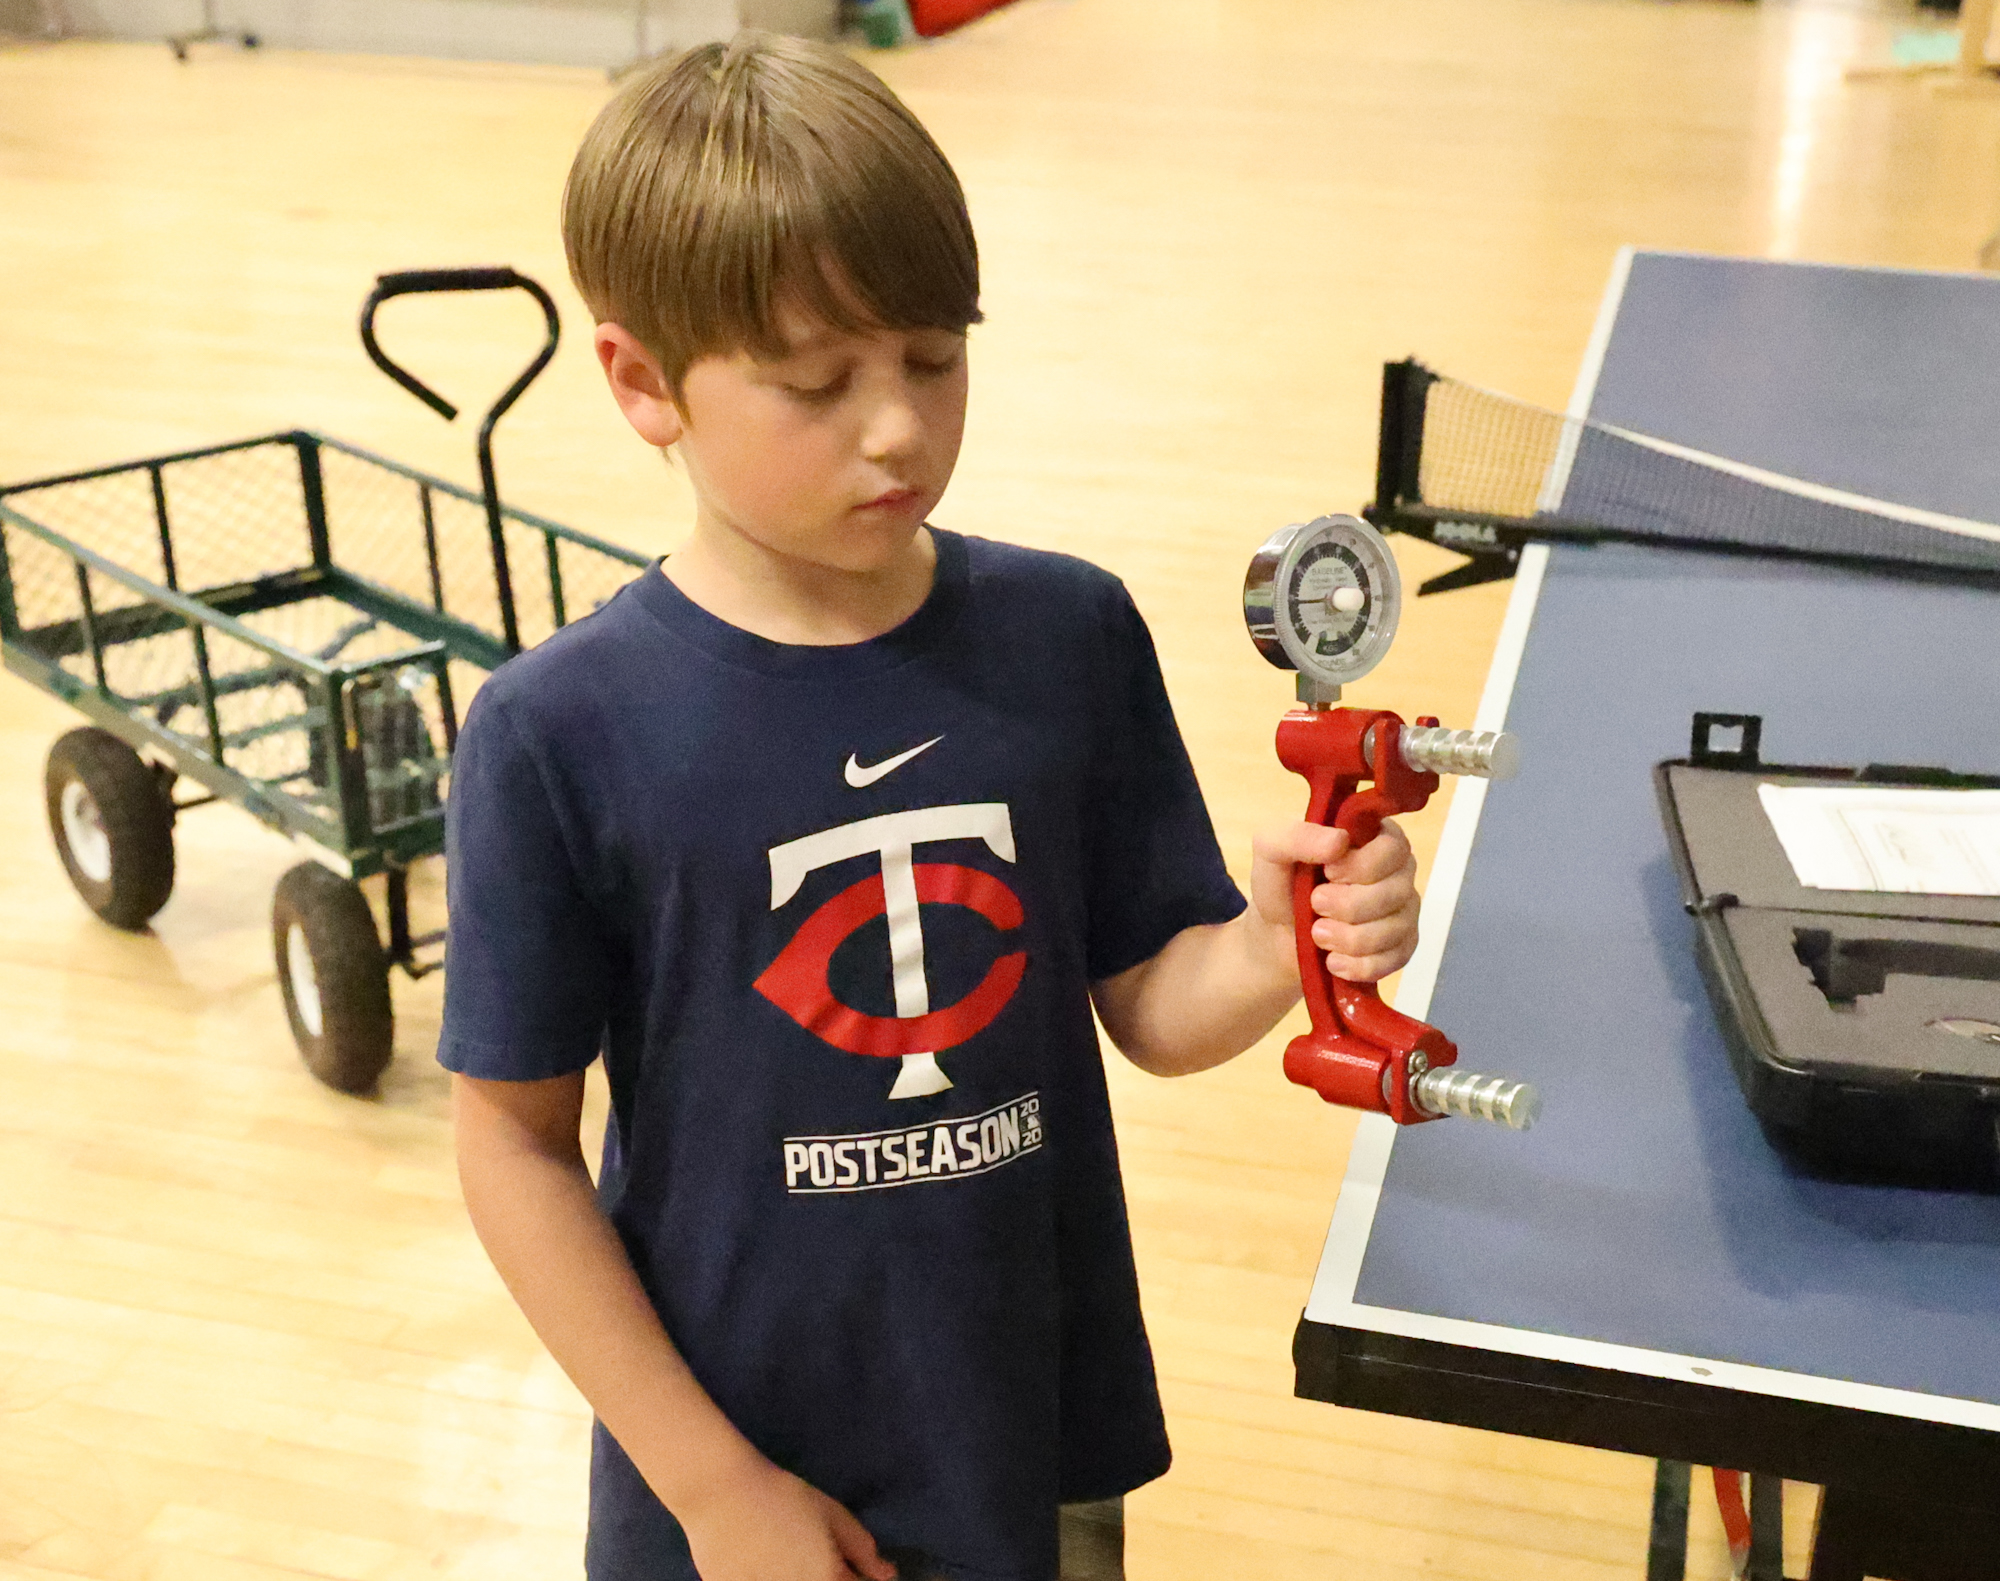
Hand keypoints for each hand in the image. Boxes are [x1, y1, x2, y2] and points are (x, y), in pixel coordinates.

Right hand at [680, 1458, 896, 1580]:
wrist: (720, 1493)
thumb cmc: (781, 1496)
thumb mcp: (831, 1514)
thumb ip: (862, 1548)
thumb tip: (886, 1575)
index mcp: (826, 1579)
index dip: (855, 1577)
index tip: (846, 1565)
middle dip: (825, 1575)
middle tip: (805, 1551)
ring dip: (793, 1574)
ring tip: (779, 1550)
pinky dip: (763, 1575)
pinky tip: (756, 1555)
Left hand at [1250, 818, 1419, 982]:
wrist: (1277, 937)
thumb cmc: (1281, 886)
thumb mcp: (1272, 851)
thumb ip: (1296, 836)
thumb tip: (1339, 841)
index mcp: (1375, 837)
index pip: (1393, 848)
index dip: (1360, 866)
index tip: (1327, 872)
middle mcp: (1398, 871)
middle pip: (1395, 891)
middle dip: (1348, 906)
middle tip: (1315, 905)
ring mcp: (1404, 911)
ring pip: (1394, 929)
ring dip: (1348, 938)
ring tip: (1318, 934)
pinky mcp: (1401, 947)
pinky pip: (1394, 960)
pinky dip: (1358, 965)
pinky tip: (1334, 960)